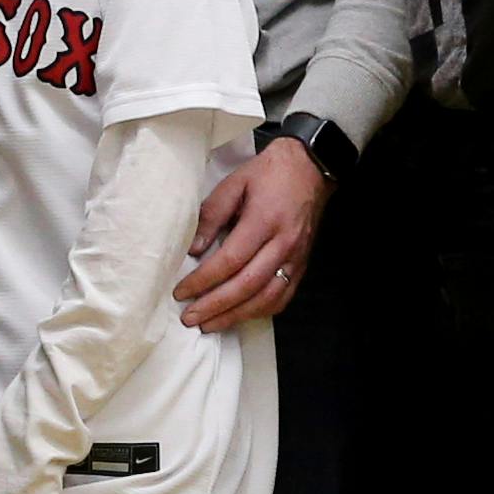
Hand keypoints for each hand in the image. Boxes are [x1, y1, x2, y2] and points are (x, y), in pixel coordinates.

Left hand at [177, 135, 330, 331]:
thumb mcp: (234, 183)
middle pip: (247, 285)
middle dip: (215, 306)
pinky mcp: (302, 265)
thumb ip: (212, 214)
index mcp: (263, 220)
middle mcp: (282, 244)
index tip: (181, 292)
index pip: (230, 260)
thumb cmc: (269, 173)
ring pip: (266, 298)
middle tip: (190, 317)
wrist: (311, 169)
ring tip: (210, 324)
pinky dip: (260, 311)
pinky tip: (241, 315)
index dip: (203, 280)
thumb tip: (194, 249)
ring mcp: (295, 257)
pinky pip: (282, 297)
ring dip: (236, 316)